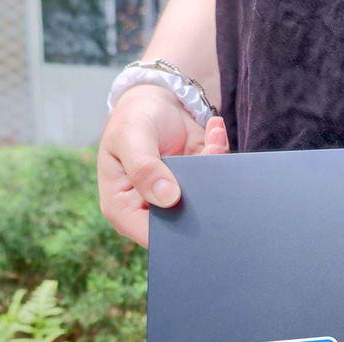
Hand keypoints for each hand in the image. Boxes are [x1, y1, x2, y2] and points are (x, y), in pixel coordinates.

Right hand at [97, 84, 229, 246]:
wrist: (154, 102)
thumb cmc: (132, 120)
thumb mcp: (130, 137)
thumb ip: (144, 168)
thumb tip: (168, 198)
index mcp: (122, 207)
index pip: (151, 237)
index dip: (174, 233)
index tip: (193, 209)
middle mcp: (152, 209)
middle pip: (183, 227)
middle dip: (203, 203)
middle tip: (210, 171)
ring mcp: (178, 199)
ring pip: (207, 204)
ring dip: (215, 174)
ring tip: (211, 143)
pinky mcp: (199, 185)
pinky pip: (218, 180)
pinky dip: (220, 154)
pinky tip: (215, 131)